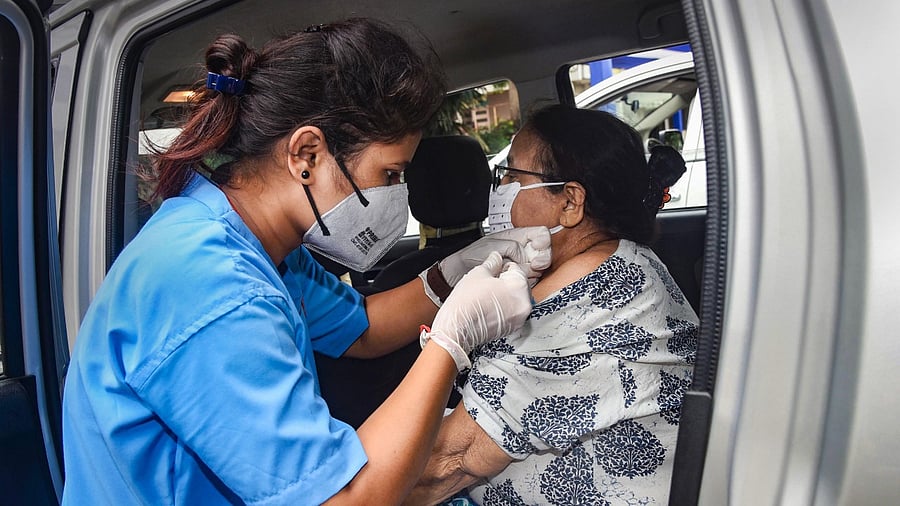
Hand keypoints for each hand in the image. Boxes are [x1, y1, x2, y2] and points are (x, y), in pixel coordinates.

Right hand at [421, 252, 532, 370]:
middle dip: (506, 282)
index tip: (494, 271)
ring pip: (516, 299)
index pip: (517, 269)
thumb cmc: (466, 302)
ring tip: (487, 296)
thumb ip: (492, 263)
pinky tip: (489, 307)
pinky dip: (504, 308)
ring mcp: (519, 318)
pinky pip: (512, 312)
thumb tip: (496, 258)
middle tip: (489, 284)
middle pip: (520, 285)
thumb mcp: (478, 274)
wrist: (456, 330)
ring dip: (506, 295)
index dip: (503, 267)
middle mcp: (524, 304)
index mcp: (519, 286)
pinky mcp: (512, 328)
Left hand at [443, 226, 550, 282]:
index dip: (543, 240)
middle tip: (534, 264)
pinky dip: (524, 281)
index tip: (537, 247)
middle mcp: (521, 251)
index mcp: (516, 237)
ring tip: (514, 270)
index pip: (541, 233)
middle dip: (542, 258)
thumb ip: (511, 246)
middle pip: (545, 252)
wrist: (460, 274)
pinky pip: (530, 281)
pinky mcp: (517, 280)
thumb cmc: (471, 256)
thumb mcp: (491, 245)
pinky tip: (512, 279)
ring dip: (531, 271)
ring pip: (539, 269)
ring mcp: (521, 266)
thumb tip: (525, 255)